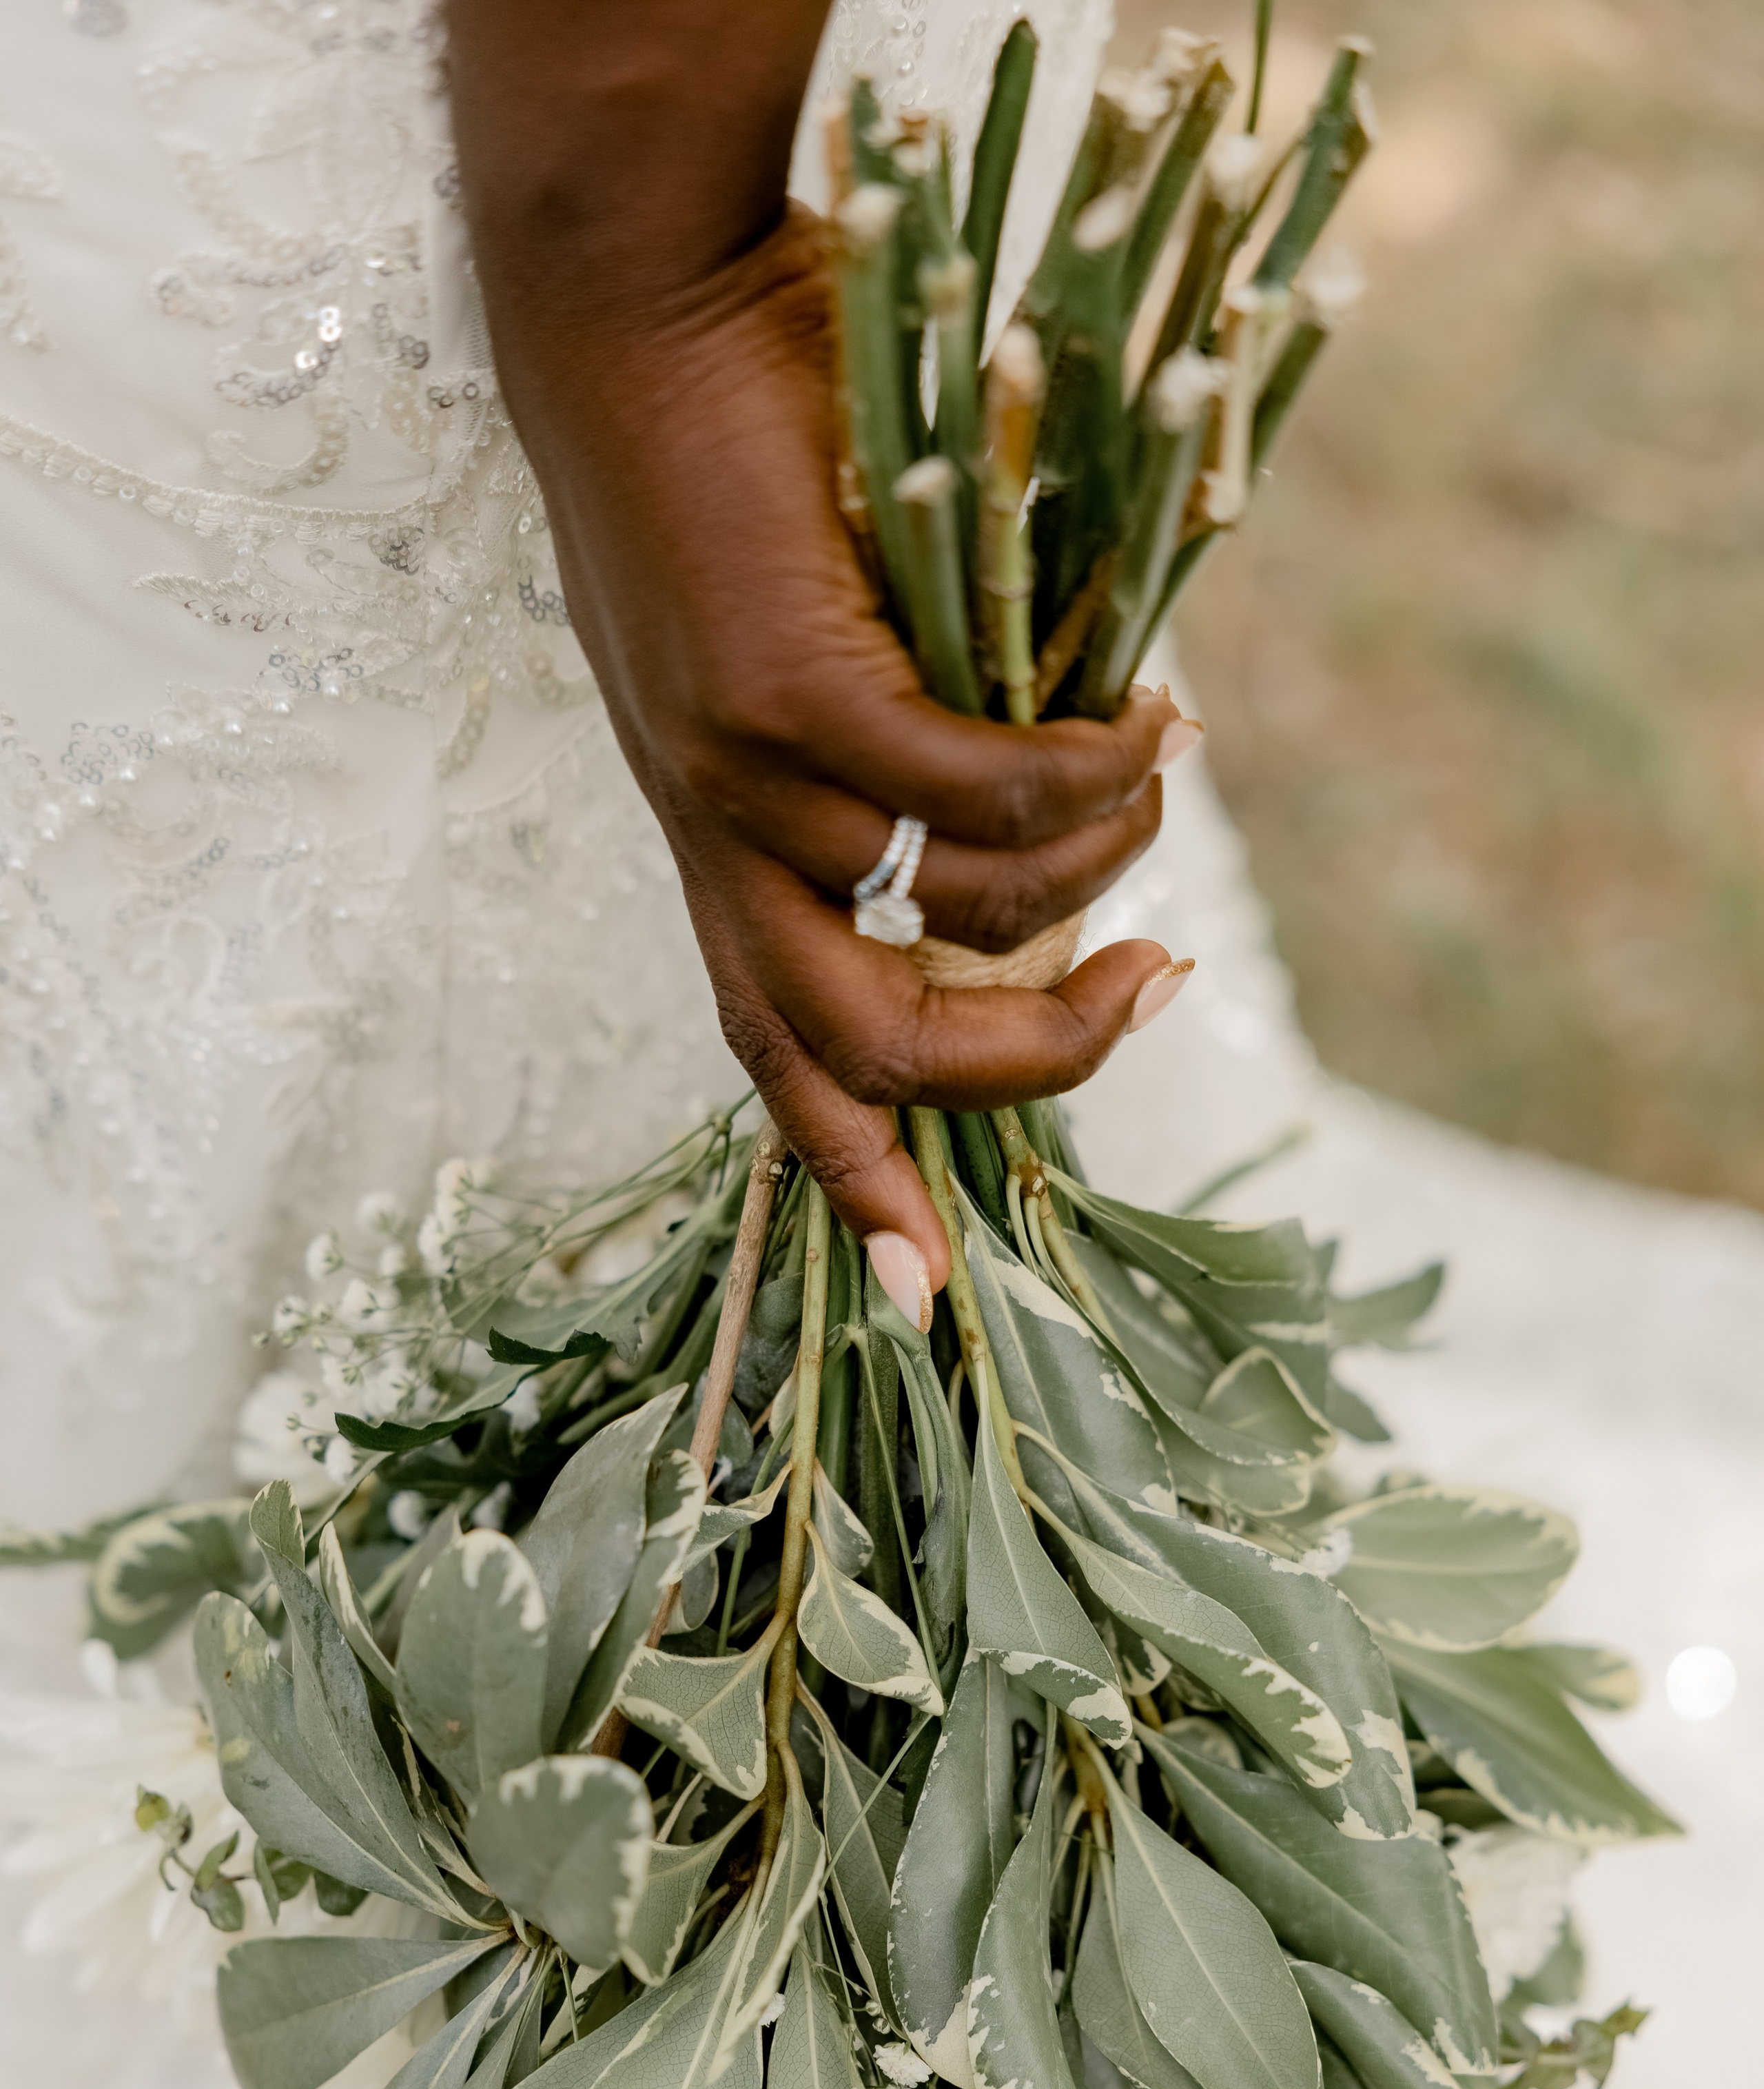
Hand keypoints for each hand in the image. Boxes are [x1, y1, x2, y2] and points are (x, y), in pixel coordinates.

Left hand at [449, 5, 1197, 1314]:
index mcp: (713, 850)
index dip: (856, 1186)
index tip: (925, 1296)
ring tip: (1152, 776)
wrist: (626, 302)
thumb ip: (901, 757)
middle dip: (1032, 1060)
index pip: (776, 1060)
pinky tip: (1143, 718)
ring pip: (957, 910)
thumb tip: (1073, 817)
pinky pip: (980, 791)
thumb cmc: (737, 466)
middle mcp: (713, 839)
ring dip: (1092, 869)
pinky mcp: (787, 689)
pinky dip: (1086, 776)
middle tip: (1147, 983)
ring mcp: (739, 775)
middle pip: (866, 1050)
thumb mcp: (809, 652)